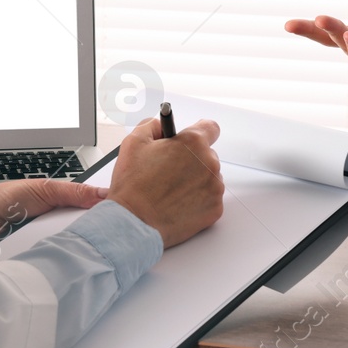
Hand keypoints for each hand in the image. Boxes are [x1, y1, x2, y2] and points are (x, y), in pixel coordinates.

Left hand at [0, 178, 107, 259]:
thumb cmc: (3, 200)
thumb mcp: (43, 189)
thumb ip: (74, 191)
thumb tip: (103, 193)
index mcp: (61, 201)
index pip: (90, 208)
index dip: (104, 212)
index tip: (121, 216)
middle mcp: (57, 222)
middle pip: (84, 229)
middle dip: (93, 232)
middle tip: (107, 237)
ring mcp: (48, 240)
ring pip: (72, 245)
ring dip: (77, 246)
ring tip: (89, 249)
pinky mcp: (40, 256)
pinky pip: (56, 259)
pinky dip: (61, 259)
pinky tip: (68, 261)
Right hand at [106, 118, 224, 247]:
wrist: (133, 223)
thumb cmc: (133, 186)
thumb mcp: (134, 141)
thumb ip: (152, 125)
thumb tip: (161, 125)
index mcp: (193, 143)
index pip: (210, 128)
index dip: (199, 132)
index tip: (191, 139)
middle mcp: (209, 163)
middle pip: (207, 155)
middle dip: (191, 160)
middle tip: (170, 171)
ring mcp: (214, 188)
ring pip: (209, 177)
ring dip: (195, 181)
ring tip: (171, 191)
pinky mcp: (214, 209)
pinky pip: (210, 199)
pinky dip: (198, 201)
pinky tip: (178, 204)